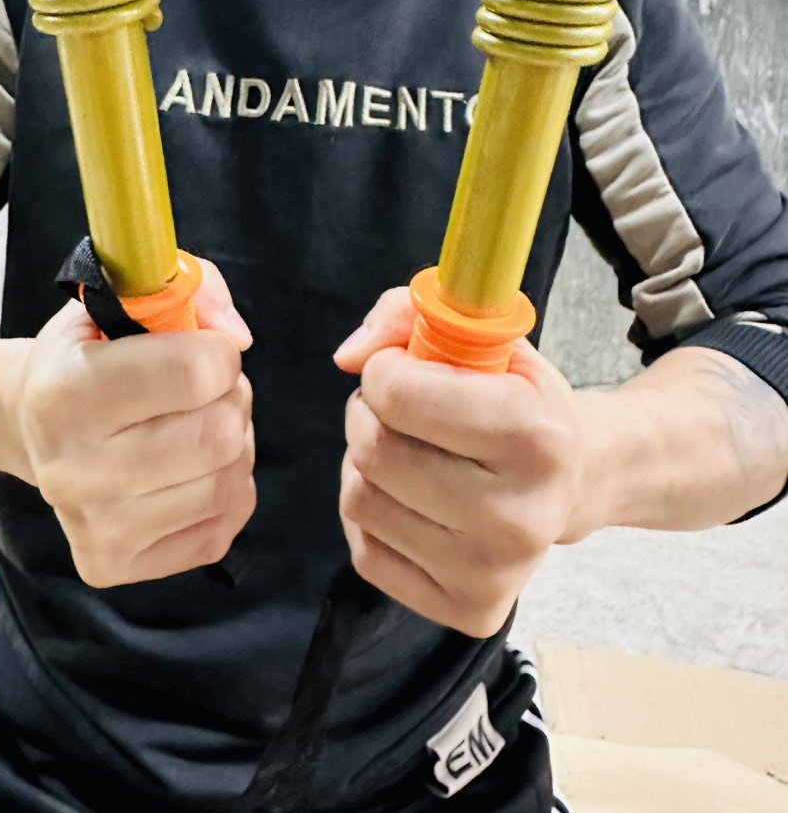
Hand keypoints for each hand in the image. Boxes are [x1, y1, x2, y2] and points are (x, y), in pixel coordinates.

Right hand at [12, 258, 255, 587]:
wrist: (25, 425)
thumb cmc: (85, 355)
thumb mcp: (118, 299)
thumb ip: (186, 289)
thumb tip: (238, 334)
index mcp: (65, 392)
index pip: (194, 372)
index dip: (219, 350)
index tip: (203, 347)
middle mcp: (73, 469)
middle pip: (219, 433)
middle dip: (229, 398)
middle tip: (203, 390)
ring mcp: (94, 527)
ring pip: (229, 482)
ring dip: (233, 445)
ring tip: (195, 425)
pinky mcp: (114, 566)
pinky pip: (224, 526)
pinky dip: (226, 491)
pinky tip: (191, 469)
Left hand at [334, 287, 587, 637]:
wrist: (577, 481)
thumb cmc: (519, 397)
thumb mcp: (483, 335)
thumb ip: (407, 313)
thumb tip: (348, 356)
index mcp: (534, 436)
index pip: (398, 394)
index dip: (386, 369)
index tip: (406, 368)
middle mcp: (519, 516)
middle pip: (373, 451)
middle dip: (371, 415)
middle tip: (401, 409)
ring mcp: (494, 573)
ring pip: (361, 499)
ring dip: (365, 463)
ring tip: (408, 449)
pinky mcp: (469, 611)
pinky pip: (366, 551)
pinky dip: (372, 513)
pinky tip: (409, 495)